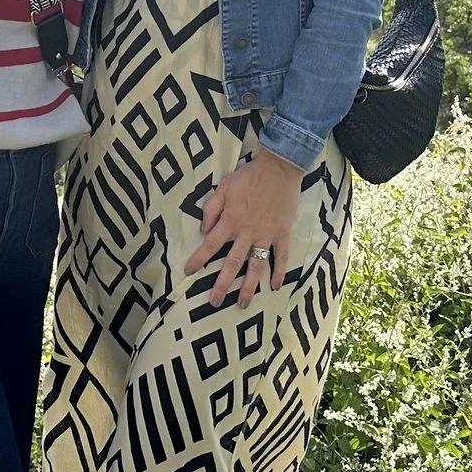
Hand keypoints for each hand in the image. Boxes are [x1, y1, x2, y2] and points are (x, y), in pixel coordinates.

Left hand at [184, 148, 304, 309]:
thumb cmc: (249, 176)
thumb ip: (211, 208)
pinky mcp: (283, 233)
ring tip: (242, 304)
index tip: (189, 271)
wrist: (279, 168)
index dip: (199, 258)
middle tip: (214, 302)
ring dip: (249, 287)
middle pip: (232, 263)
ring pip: (256, 266)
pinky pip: (281, 257)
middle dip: (222, 284)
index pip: (210, 244)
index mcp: (231, 221)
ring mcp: (266, 235)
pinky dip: (279, 272)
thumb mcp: (224, 187)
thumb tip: (203, 230)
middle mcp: (247, 232)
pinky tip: (275, 287)